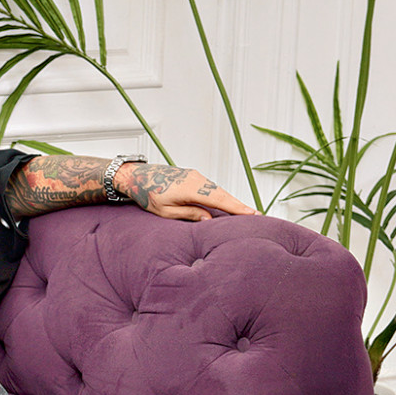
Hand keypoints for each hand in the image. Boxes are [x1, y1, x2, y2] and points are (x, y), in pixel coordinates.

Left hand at [118, 163, 256, 220]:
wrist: (137, 176)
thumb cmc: (148, 194)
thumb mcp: (166, 211)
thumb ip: (189, 214)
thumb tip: (209, 218)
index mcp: (190, 189)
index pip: (219, 200)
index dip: (237, 208)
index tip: (253, 214)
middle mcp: (196, 179)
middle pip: (223, 194)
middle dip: (240, 205)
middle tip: (258, 216)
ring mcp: (196, 176)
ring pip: (218, 190)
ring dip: (231, 201)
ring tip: (247, 213)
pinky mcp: (193, 176)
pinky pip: (212, 187)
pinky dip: (221, 196)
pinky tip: (228, 204)